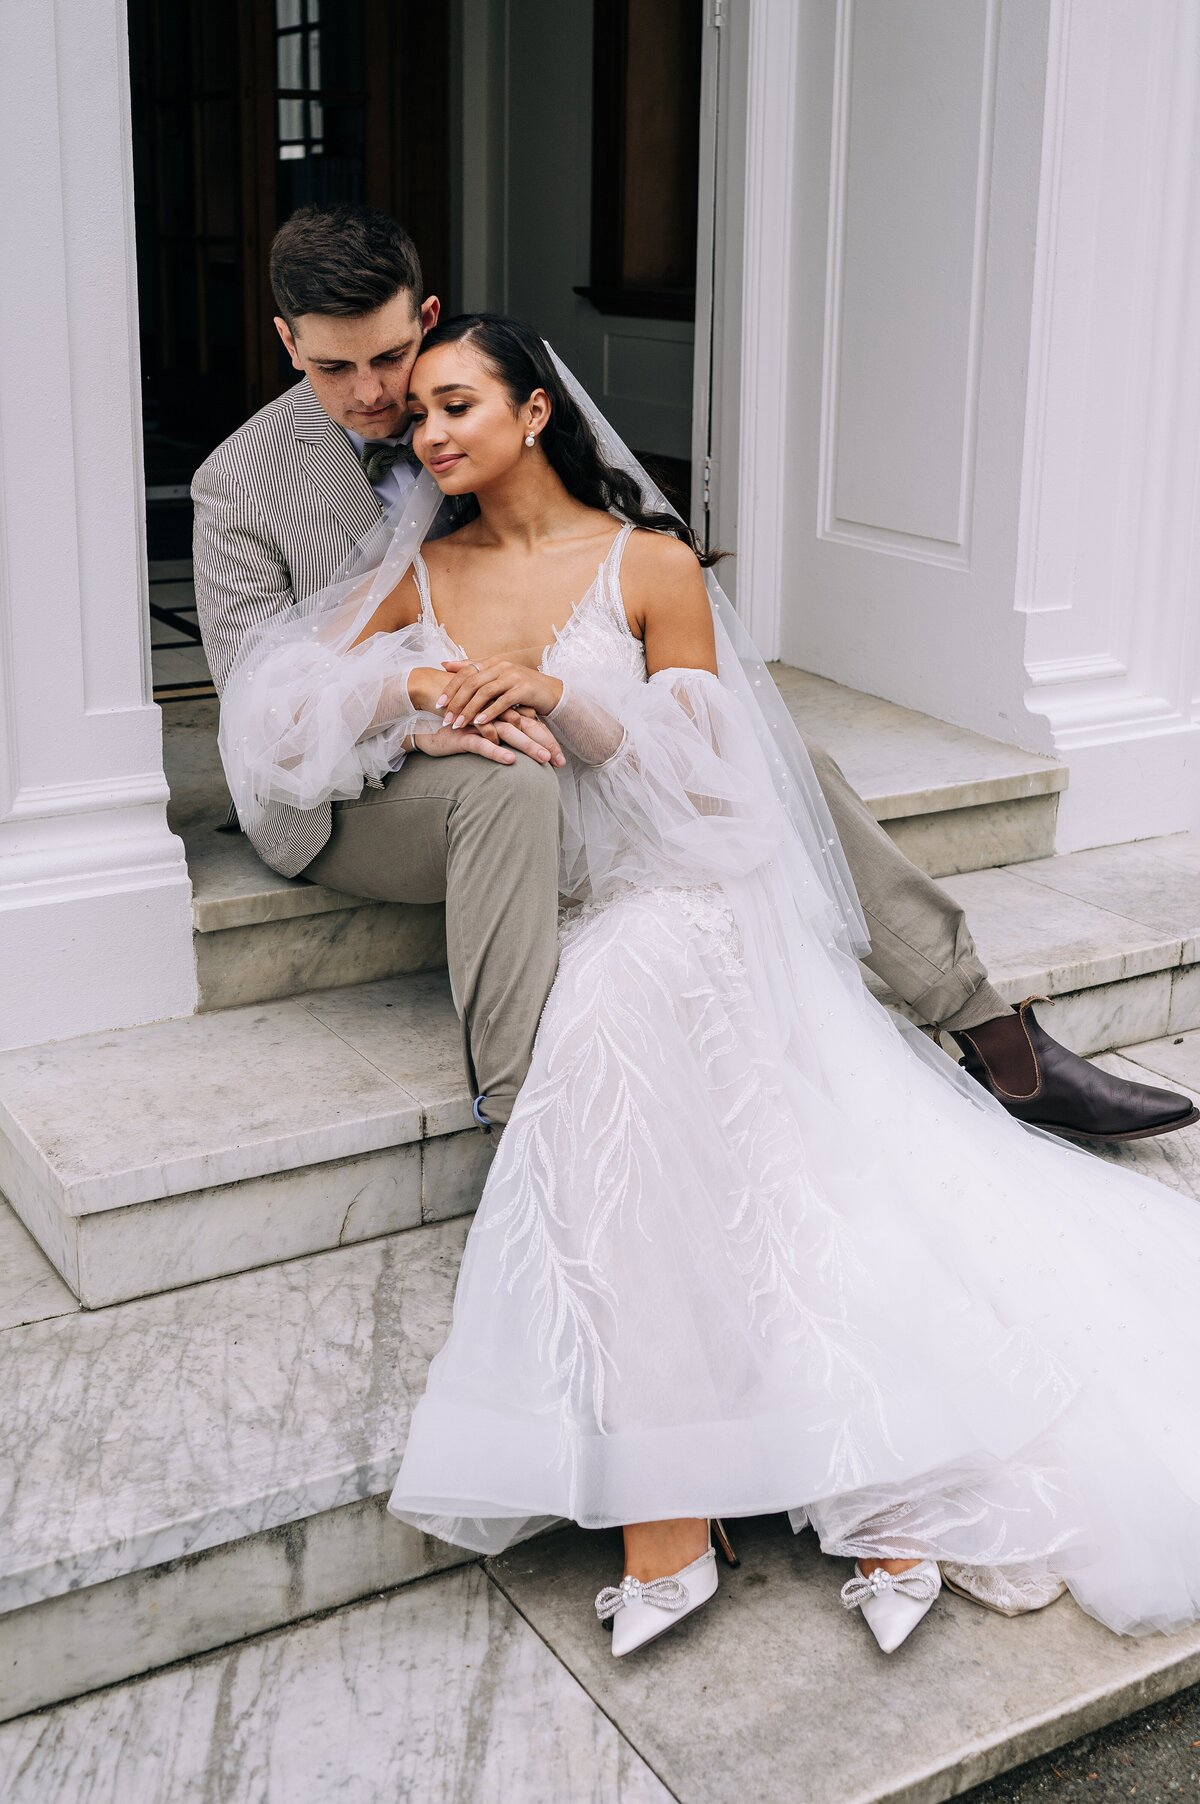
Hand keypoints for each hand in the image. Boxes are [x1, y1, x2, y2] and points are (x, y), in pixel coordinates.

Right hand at [410, 709, 564, 766]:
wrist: (423, 704)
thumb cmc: (454, 718)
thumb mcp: (480, 724)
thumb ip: (498, 727)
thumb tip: (516, 741)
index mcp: (500, 711)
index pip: (530, 724)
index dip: (546, 740)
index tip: (560, 759)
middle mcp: (494, 714)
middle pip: (526, 728)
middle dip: (545, 745)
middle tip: (561, 762)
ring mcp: (479, 722)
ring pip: (509, 734)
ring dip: (528, 746)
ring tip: (544, 760)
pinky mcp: (463, 733)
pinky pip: (482, 742)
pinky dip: (496, 750)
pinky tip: (510, 760)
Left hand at [437, 659, 563, 730]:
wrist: (551, 692)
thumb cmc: (520, 687)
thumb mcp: (496, 676)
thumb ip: (472, 669)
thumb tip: (444, 663)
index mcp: (492, 662)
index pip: (465, 672)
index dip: (450, 688)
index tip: (438, 704)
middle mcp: (501, 666)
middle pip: (472, 682)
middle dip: (456, 702)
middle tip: (445, 718)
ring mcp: (513, 676)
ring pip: (485, 692)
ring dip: (469, 710)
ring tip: (458, 724)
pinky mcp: (524, 689)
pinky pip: (503, 701)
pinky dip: (490, 712)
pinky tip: (479, 723)